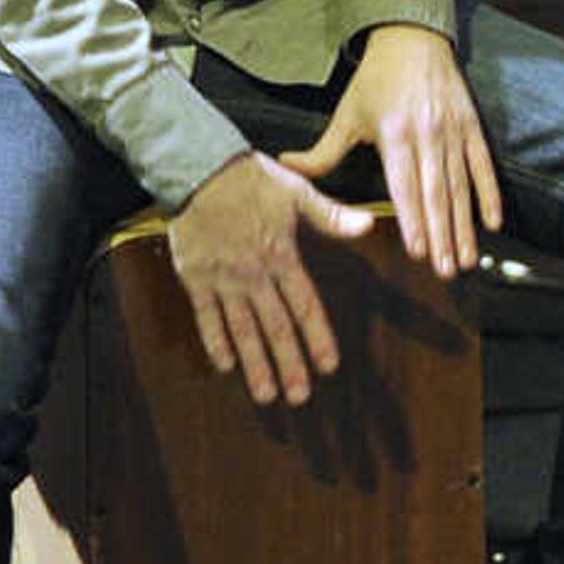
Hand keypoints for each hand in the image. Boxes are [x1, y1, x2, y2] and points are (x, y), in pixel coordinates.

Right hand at [165, 150, 375, 407]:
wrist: (198, 167)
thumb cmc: (250, 178)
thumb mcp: (297, 192)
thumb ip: (331, 216)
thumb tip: (368, 227)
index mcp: (281, 255)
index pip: (305, 306)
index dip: (317, 338)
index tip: (329, 366)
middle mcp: (253, 274)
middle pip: (275, 327)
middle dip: (289, 364)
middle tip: (299, 397)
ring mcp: (223, 278)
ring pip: (242, 329)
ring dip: (255, 364)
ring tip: (266, 394)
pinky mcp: (196, 277)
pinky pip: (206, 316)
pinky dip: (215, 341)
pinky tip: (225, 365)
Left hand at [282, 23, 500, 280]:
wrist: (412, 35)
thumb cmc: (375, 80)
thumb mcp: (347, 113)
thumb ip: (322, 152)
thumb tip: (285, 169)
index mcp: (393, 132)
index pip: (404, 184)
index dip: (413, 219)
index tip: (419, 251)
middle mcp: (426, 133)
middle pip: (436, 192)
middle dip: (443, 234)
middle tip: (447, 271)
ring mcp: (452, 129)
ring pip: (461, 185)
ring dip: (465, 225)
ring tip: (468, 259)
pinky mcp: (471, 124)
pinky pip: (483, 164)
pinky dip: (490, 193)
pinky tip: (494, 223)